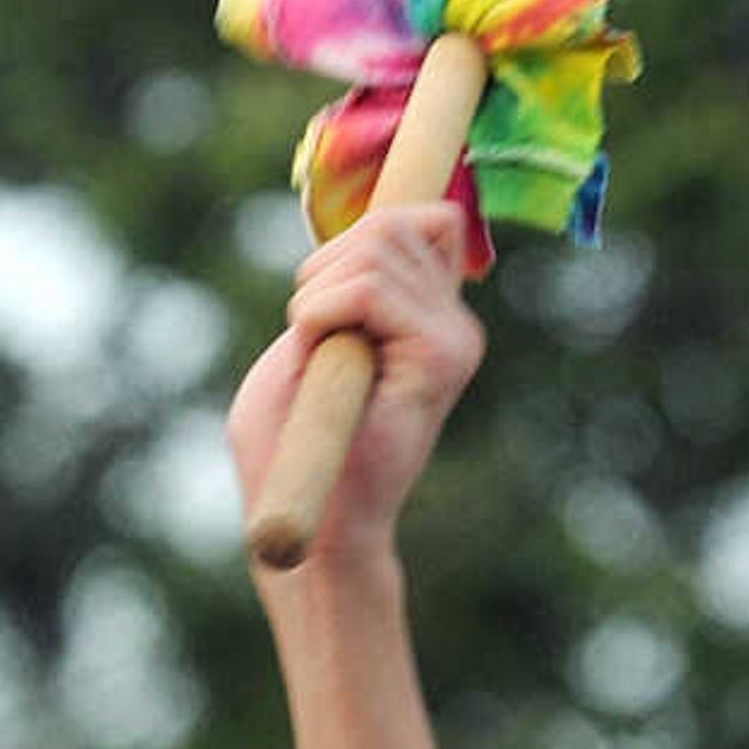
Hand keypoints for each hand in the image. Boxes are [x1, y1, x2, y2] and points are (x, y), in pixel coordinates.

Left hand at [224, 202, 485, 572]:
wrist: (315, 528)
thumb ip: (340, 282)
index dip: (355, 244)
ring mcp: (454, 340)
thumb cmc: (293, 450)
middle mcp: (453, 324)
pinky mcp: (442, 358)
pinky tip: (318, 361)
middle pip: (389, 224)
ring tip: (318, 364)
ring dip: (315, 298)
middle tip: (309, 344)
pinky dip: (318, 315)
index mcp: (429, 318)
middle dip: (322, 270)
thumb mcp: (304, 344)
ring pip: (377, 244)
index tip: (318, 313)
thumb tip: (373, 229)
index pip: (421, 219)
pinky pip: (367, 289)